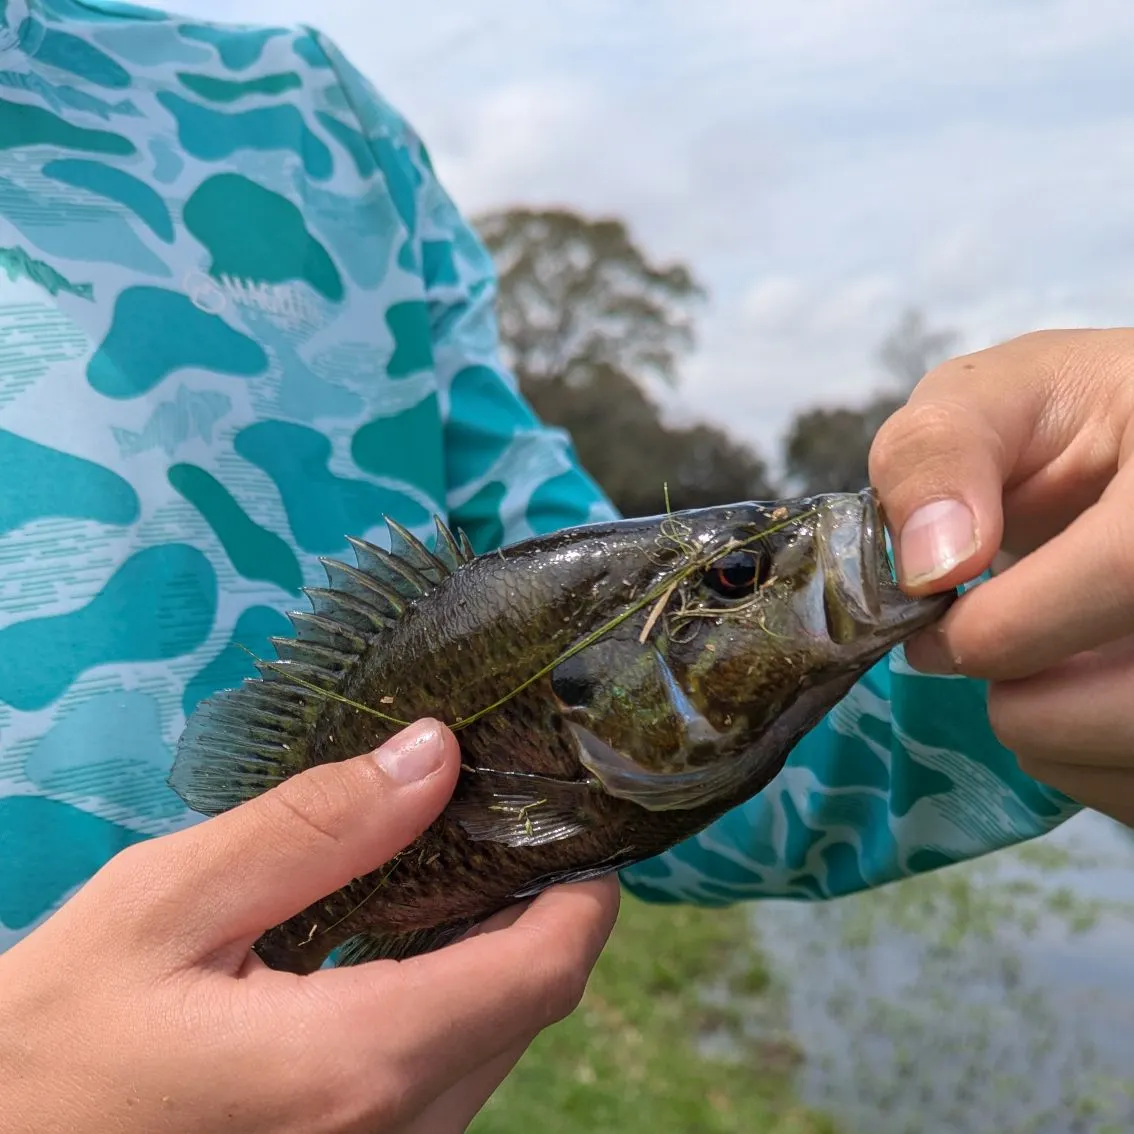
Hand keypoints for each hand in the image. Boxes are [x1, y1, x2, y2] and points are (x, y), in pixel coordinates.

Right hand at [0, 719, 619, 1132]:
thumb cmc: (48, 1044)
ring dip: (494, 960)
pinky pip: (439, 1086)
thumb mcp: (163, 907)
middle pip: (526, 1010)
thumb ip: (312, 829)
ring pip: (489, 1051)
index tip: (580, 819)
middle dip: (538, 912)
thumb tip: (436, 754)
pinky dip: (448, 1008)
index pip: (541, 973)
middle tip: (506, 817)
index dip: (584, 892)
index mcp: (357, 1065)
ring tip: (452, 865)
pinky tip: (397, 946)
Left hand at [868, 328, 1133, 825]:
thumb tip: (932, 565)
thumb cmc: (1066, 423)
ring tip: (1034, 662)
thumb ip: (940, 454)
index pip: (1122, 574)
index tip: (935, 630)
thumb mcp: (994, 401)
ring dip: (1052, 735)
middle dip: (1024, 702)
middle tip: (980, 652)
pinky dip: (1088, 759)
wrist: (1133, 459)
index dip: (1007, 627)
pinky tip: (1076, 686)